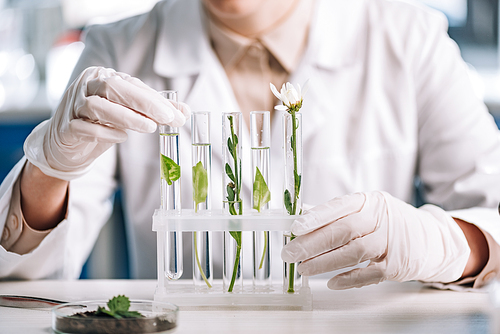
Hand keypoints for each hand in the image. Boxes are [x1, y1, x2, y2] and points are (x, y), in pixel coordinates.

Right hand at [24, 66, 190, 180]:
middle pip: (114, 87)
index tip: (178, 115)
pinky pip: (84, 127)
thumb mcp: (130, 114)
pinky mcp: (66, 127)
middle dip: (144, 102)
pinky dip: (105, 132)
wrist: (66, 143)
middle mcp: (87, 86)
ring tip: (150, 128)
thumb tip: (184, 112)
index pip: (133, 85)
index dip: (157, 100)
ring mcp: (73, 105)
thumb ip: (155, 111)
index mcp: (103, 77)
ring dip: (127, 117)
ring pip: (98, 105)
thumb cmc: (102, 123)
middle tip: (167, 118)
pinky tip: (122, 137)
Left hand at [281, 191, 469, 288]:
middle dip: (313, 243)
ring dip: (325, 262)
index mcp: (370, 201)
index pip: (339, 207)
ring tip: (304, 269)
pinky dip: (349, 279)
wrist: (432, 240)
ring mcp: (391, 242)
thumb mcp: (368, 209)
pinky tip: (331, 282)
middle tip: (290, 253)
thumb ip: (338, 214)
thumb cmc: (390, 223)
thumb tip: (302, 219)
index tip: (294, 228)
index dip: (315, 217)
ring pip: (354, 251)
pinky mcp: (397, 265)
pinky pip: (369, 273)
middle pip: (343, 230)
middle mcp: (381, 219)